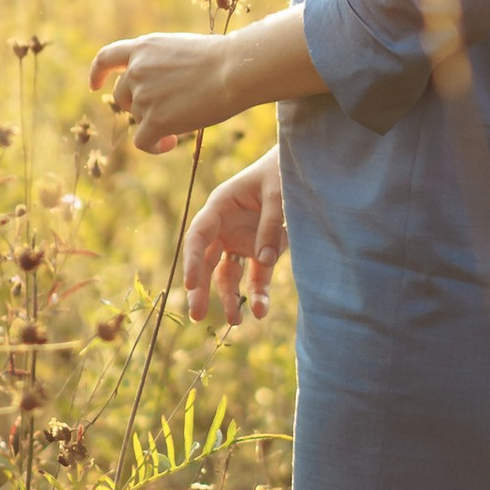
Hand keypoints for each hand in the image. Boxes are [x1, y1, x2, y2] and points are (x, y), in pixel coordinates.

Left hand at [88, 30, 245, 152]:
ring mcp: (144, 95)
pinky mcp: (155, 120)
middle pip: (122, 96)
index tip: (94, 86)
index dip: (98, 73)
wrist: (234, 70)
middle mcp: (138, 70)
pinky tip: (171, 143)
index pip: (108, 57)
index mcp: (145, 48)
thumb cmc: (223, 59)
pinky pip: (143, 142)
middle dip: (139, 107)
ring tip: (179, 126)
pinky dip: (154, 147)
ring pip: (137, 118)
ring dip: (153, 124)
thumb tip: (163, 87)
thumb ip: (164, 64)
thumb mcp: (183, 49)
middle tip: (167, 112)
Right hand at [183, 150, 285, 324]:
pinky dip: (257, 294)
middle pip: (205, 260)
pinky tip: (260, 312)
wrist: (300, 168)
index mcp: (220, 205)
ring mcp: (240, 241)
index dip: (190, 259)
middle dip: (200, 288)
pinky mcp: (259, 252)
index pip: (198, 235)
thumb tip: (264, 259)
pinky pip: (255, 277)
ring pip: (226, 274)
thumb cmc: (282, 172)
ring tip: (236, 321)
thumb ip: (270, 223)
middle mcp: (225, 227)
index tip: (189, 284)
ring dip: (229, 298)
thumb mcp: (278, 192)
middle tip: (197, 315)